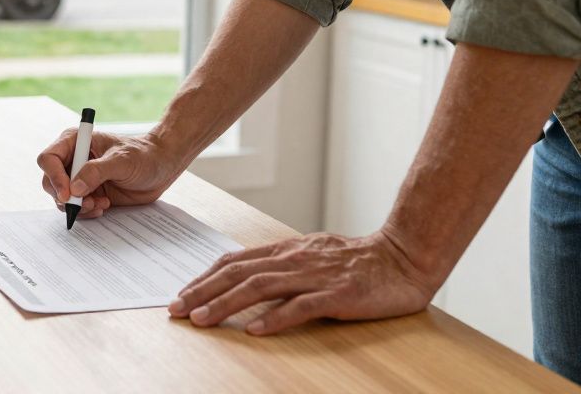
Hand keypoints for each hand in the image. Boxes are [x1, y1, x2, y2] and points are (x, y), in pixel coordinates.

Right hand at [36, 129, 178, 218]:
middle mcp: (73, 160)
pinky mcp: (88, 194)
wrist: (160, 167)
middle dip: (65, 196)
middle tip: (85, 203)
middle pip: (50, 181)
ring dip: (78, 207)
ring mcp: (79, 178)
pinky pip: (76, 208)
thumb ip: (96, 172)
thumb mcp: (121, 160)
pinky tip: (103, 206)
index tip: (68, 194)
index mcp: (75, 142)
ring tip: (100, 203)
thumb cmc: (143, 155)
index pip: (49, 159)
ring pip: (61, 198)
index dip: (53, 177)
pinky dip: (86, 212)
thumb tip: (74, 188)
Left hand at [168, 229, 439, 334]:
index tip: (182, 294)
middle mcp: (295, 259)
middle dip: (203, 291)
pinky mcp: (337, 294)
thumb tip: (245, 277)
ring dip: (226, 304)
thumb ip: (281, 265)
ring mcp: (315, 276)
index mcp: (286, 250)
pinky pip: (301, 307)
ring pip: (261, 288)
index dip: (205, 277)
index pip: (235, 261)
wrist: (403, 258)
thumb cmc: (357, 261)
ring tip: (202, 320)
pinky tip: (254, 330)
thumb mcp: (311, 256)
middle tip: (176, 309)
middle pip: (239, 273)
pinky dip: (275, 318)